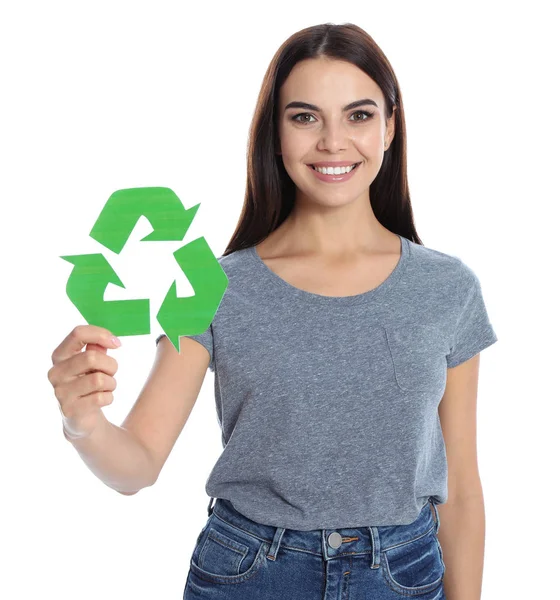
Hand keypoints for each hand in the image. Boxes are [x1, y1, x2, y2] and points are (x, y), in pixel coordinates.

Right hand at [48, 325, 120, 439]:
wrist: (82, 417)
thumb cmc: (88, 384)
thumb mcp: (92, 363)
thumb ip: (97, 348)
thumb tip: (110, 340)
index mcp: (60, 356)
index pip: (77, 334)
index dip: (100, 335)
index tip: (117, 343)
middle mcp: (56, 373)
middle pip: (91, 357)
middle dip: (110, 365)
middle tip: (111, 373)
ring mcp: (61, 392)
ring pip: (99, 379)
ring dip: (111, 383)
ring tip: (106, 388)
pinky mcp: (70, 409)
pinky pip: (101, 398)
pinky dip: (109, 397)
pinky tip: (102, 400)